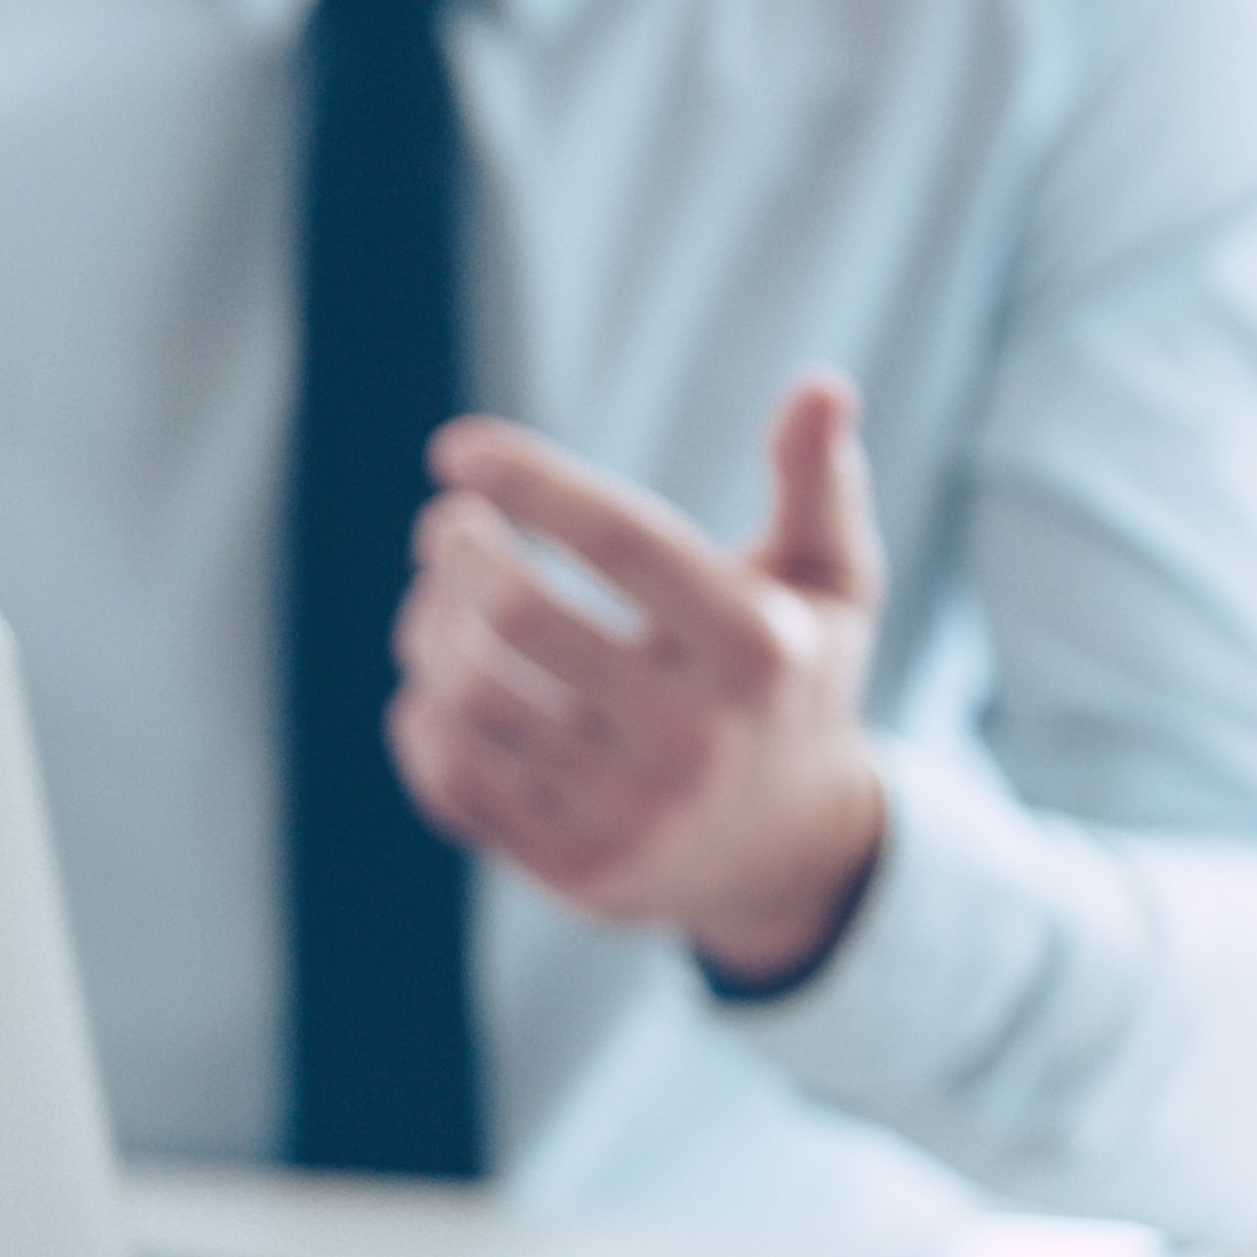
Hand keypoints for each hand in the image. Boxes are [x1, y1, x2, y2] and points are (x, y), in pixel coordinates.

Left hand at [389, 375, 889, 987]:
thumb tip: (823, 385)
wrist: (790, 855)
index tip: (456, 450)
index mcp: (758, 646)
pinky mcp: (578, 871)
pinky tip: (433, 686)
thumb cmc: (792, 683)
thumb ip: (820, 484)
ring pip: (470, 698)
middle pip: (518, 615)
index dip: (527, 480)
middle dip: (455, 552)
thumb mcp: (833, 584)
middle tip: (444, 530)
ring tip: (433, 603)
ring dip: (426, 631)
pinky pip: (454, 780)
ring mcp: (633, 812)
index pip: (618, 538)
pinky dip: (422, 720)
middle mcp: (696, 735)